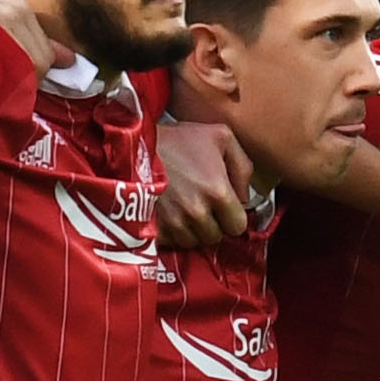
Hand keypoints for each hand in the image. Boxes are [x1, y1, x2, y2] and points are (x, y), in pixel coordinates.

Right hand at [153, 120, 260, 250]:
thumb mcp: (221, 137)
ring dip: (192, 231)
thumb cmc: (179, 139)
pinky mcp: (155, 229)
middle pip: (215, 237)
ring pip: (193, 242)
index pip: (238, 226)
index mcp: (218, 192)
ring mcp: (174, 224)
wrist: (134, 145)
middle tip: (201, 206)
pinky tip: (169, 215)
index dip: (232, 217)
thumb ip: (243, 166)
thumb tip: (245, 198)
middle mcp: (197, 213)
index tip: (223, 207)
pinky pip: (172, 243)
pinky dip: (172, 233)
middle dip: (212, 224)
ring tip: (183, 210)